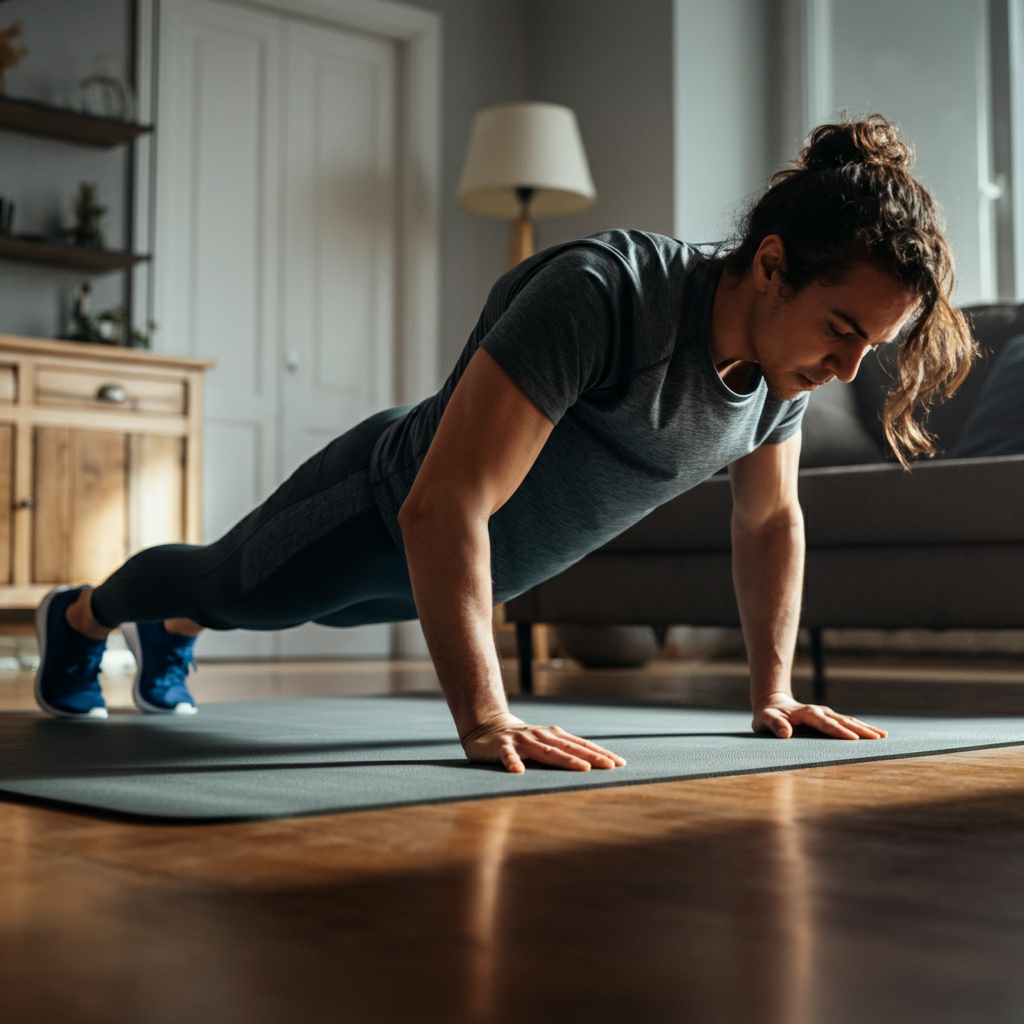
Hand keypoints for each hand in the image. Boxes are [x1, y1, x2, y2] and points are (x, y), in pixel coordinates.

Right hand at [461, 712, 626, 773]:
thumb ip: (563, 753)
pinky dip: (512, 762)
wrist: (486, 728)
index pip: (581, 745)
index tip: (620, 764)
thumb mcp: (544, 744)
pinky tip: (518, 772)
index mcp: (554, 736)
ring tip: (582, 769)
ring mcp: (522, 741)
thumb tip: (593, 767)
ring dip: (564, 759)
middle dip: (591, 758)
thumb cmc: (522, 741)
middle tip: (610, 767)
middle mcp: (541, 736)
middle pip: (569, 748)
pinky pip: (508, 756)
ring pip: (545, 751)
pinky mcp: (501, 747)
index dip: (600, 754)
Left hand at [752, 693, 887, 739]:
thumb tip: (786, 733)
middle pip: (843, 721)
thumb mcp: (764, 719)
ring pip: (849, 720)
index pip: (825, 724)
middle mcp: (820, 711)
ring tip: (883, 736)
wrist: (772, 704)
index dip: (839, 731)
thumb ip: (773, 725)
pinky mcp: (829, 718)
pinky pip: (848, 723)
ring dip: (865, 728)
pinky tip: (875, 734)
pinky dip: (862, 728)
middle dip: (861, 730)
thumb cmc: (767, 716)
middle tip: (878, 738)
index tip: (854, 739)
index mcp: (806, 713)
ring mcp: (826, 714)